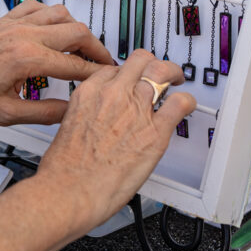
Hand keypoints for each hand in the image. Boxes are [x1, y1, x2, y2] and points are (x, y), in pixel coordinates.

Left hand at [0, 0, 113, 125]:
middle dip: (96, 48)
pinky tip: (54, 29)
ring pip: (61, 14)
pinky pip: (38, 7)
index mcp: (26, 59)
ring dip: (78, 29)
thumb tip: (70, 112)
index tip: (108, 81)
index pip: (74, 66)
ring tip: (84, 47)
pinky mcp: (7, 20)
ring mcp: (15, 24)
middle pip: (77, 31)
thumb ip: (43, 113)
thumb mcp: (6, 113)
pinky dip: (53, 15)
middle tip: (105, 63)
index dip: (96, 75)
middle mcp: (24, 36)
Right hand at [33, 49, 195, 238]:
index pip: (114, 68)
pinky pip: (179, 104)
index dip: (125, 76)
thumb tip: (98, 120)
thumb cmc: (64, 168)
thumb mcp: (68, 126)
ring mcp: (136, 110)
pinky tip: (186, 106)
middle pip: (140, 60)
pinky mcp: (155, 132)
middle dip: (152, 64)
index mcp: (90, 92)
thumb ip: (88, 115)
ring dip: (172, 75)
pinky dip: (187, 101)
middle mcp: (114, 94)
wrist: (69, 191)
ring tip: (176, 81)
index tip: (130, 84)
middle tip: (160, 73)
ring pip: (162, 71)